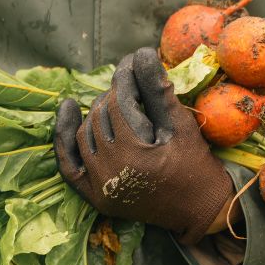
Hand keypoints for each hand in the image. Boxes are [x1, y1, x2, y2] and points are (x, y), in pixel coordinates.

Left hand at [54, 47, 234, 244]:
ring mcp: (98, 188)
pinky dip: (65, 139)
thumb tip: (141, 53)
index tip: (133, 60)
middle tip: (130, 81)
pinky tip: (69, 110)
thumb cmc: (196, 166)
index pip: (118, 103)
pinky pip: (68, 164)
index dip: (125, 77)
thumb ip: (157, 91)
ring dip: (96, 114)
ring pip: (84, 135)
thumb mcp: (181, 127)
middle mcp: (109, 174)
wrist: (199, 211)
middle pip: (99, 118)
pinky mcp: (94, 197)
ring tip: (115, 101)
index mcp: (133, 157)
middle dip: (113, 95)